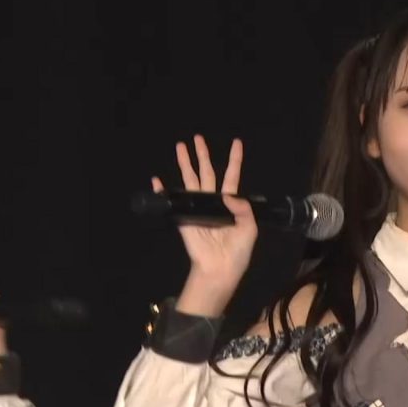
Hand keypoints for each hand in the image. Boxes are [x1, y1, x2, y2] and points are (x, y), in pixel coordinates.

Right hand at [154, 135, 255, 314]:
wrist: (220, 268)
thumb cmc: (237, 251)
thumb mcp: (249, 228)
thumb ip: (243, 209)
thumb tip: (227, 194)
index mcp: (231, 204)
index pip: (232, 177)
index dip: (234, 160)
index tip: (237, 143)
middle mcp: (213, 202)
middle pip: (207, 173)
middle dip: (202, 155)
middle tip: (198, 138)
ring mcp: (197, 208)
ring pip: (191, 181)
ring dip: (185, 164)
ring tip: (180, 146)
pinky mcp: (184, 217)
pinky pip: (173, 201)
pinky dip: (163, 190)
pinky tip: (157, 179)